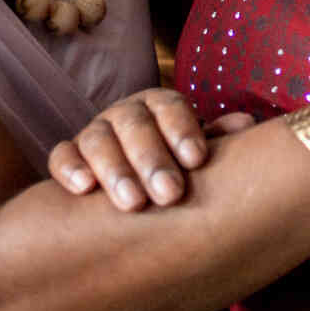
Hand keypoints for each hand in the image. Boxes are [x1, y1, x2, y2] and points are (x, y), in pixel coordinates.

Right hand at [48, 88, 254, 210]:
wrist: (137, 187)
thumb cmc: (177, 167)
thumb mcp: (196, 153)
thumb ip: (217, 140)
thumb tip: (247, 125)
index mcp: (160, 107)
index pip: (170, 107)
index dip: (183, 130)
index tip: (196, 160)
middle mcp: (126, 114)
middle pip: (135, 125)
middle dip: (152, 159)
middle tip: (169, 194)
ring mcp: (95, 132)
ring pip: (99, 140)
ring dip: (115, 170)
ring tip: (133, 203)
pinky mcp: (69, 156)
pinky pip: (62, 155)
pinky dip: (70, 168)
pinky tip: (84, 189)